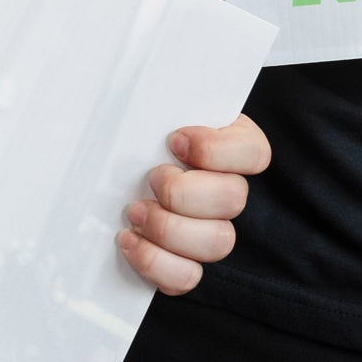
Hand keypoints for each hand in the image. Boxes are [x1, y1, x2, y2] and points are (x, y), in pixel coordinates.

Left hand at [118, 115, 270, 294]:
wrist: (107, 176)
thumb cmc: (133, 137)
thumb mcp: (150, 111)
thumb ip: (161, 103)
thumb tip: (147, 84)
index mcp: (227, 145)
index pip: (254, 151)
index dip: (216, 150)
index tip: (174, 140)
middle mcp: (226, 189)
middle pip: (234, 199)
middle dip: (184, 192)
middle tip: (151, 179)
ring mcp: (211, 230)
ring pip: (218, 241)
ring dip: (169, 228)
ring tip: (135, 211)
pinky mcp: (187, 263)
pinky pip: (189, 277)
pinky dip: (157, 262)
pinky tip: (130, 240)